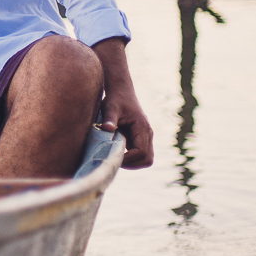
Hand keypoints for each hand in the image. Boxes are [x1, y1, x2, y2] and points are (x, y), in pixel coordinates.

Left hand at [93, 38, 153, 168]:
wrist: (122, 91)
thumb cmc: (115, 99)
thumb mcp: (110, 107)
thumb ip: (110, 119)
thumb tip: (107, 129)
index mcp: (142, 128)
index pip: (141, 153)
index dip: (128, 159)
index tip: (113, 157)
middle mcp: (148, 134)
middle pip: (147, 159)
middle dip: (132, 164)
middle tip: (115, 160)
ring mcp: (146, 136)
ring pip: (146, 158)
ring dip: (132, 162)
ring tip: (115, 155)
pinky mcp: (141, 138)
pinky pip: (141, 154)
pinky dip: (131, 157)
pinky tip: (117, 150)